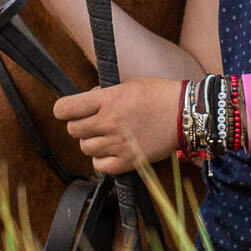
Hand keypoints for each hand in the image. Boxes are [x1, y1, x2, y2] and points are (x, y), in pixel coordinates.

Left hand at [52, 77, 181, 174]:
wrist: (187, 115)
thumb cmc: (160, 95)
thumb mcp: (128, 84)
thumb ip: (104, 94)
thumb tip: (87, 101)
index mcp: (108, 99)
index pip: (66, 108)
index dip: (62, 110)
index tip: (67, 111)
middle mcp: (110, 122)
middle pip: (73, 130)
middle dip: (80, 125)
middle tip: (93, 122)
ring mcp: (119, 144)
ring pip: (85, 148)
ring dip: (91, 142)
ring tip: (106, 135)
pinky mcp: (129, 161)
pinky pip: (100, 166)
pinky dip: (101, 160)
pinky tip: (111, 151)